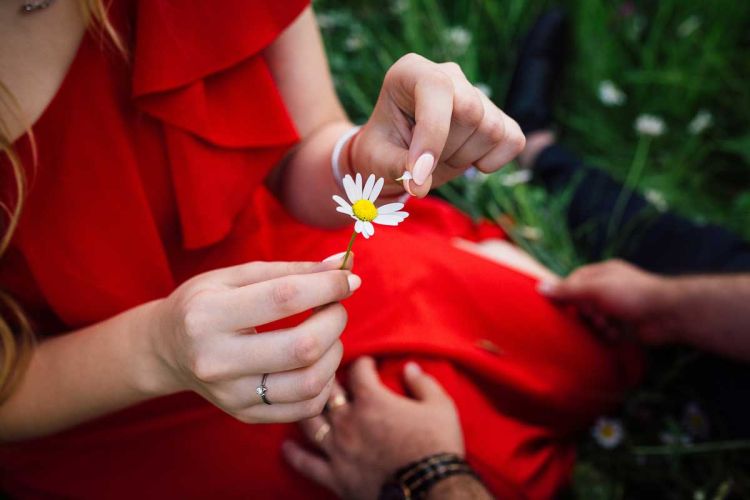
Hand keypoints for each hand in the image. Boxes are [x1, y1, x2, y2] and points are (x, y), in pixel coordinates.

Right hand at [145, 256, 359, 422]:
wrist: (167, 350)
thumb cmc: (205, 303)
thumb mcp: (237, 276)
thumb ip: (293, 270)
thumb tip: (345, 263)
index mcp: (207, 315)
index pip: (284, 298)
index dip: (327, 286)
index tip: (348, 278)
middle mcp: (216, 360)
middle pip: (303, 347)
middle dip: (334, 320)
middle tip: (335, 306)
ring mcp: (231, 395)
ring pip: (310, 382)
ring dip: (334, 353)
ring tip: (327, 334)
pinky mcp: (245, 415)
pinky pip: (306, 407)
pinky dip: (325, 382)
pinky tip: (317, 362)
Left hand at [283, 357, 463, 499]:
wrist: (432, 492)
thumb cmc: (437, 446)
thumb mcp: (441, 407)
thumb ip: (423, 383)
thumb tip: (409, 367)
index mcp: (372, 400)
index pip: (357, 369)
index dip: (362, 362)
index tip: (367, 363)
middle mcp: (348, 421)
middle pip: (328, 392)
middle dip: (330, 381)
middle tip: (333, 378)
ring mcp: (338, 450)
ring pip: (310, 423)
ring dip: (307, 409)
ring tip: (304, 402)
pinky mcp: (335, 476)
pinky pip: (307, 464)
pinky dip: (295, 455)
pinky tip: (285, 447)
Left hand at [352, 53, 524, 197]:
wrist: (396, 156)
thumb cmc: (382, 151)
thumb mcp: (377, 160)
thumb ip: (397, 168)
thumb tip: (421, 185)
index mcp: (411, 71)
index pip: (436, 88)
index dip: (433, 133)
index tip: (419, 173)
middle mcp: (448, 75)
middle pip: (470, 111)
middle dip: (447, 150)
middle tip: (423, 162)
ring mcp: (476, 94)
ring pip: (491, 130)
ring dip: (463, 158)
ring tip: (440, 157)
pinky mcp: (498, 117)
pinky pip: (513, 141)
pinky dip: (492, 161)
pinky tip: (466, 159)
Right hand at [538, 259, 675, 344]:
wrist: (668, 314)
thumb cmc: (631, 295)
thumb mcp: (595, 289)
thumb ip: (568, 290)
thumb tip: (539, 287)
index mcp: (602, 273)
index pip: (573, 281)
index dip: (566, 294)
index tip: (559, 306)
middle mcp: (609, 287)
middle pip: (582, 302)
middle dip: (583, 313)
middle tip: (590, 317)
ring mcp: (618, 306)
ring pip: (594, 318)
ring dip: (596, 325)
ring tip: (606, 327)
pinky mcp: (626, 324)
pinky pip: (607, 330)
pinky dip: (608, 334)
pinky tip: (615, 335)